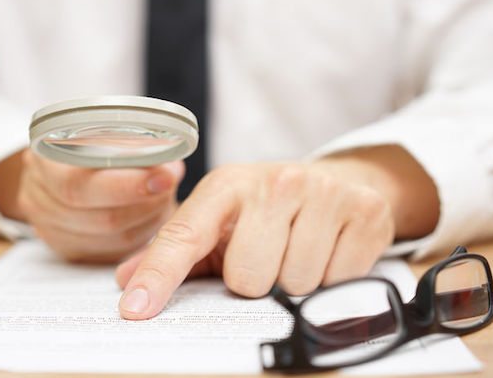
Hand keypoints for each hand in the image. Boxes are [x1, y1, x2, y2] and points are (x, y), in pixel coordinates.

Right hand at [15, 150, 183, 262]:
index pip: (80, 184)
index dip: (127, 185)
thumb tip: (168, 168)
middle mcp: (39, 197)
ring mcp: (50, 228)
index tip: (165, 177)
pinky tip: (149, 217)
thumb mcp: (103, 131)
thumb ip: (132, 145)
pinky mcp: (68, 248)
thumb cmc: (85, 143)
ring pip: (113, 238)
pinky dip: (138, 235)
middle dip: (146, 204)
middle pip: (101, 218)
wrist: (55, 166)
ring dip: (148, 220)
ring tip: (163, 199)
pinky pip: (112, 252)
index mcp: (44, 161)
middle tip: (169, 189)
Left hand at [115, 146, 438, 318]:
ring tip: (298, 252)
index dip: (158, 276)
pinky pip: (338, 282)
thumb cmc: (269, 210)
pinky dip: (330, 279)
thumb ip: (174, 253)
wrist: (339, 181)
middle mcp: (274, 183)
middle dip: (254, 281)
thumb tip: (128, 283)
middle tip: (266, 257)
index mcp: (227, 185)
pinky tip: (328, 252)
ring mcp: (323, 194)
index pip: (184, 236)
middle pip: (248, 279)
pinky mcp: (364, 212)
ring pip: (294, 284)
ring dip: (294, 282)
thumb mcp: (220, 221)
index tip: (136, 310)